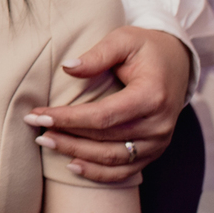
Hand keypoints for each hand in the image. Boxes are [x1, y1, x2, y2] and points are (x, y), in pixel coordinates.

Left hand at [26, 26, 189, 183]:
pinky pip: (125, 171)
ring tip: (47, 143)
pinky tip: (73, 165)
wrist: (177, 63)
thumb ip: (97, 54)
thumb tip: (67, 68)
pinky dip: (98, 173)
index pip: (103, 115)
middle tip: (36, 129)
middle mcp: (159, 124)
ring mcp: (159, 141)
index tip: (38, 115)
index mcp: (152, 96)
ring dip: (76, 154)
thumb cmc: (146, 48)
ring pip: (112, 159)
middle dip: (66, 136)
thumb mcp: (124, 39)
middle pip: (104, 139)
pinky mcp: (155, 151)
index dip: (68, 118)